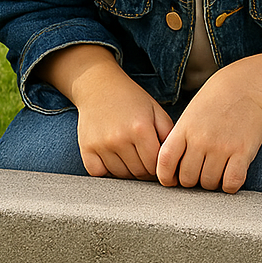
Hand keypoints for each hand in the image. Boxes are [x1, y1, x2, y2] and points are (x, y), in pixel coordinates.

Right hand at [38, 44, 173, 178]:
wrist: (99, 87)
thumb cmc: (130, 99)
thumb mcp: (156, 111)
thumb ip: (169, 135)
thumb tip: (174, 161)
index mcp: (140, 129)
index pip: (155, 165)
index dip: (159, 166)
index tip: (157, 161)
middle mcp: (119, 138)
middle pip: (138, 173)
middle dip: (145, 169)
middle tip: (144, 159)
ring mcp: (101, 145)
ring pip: (120, 176)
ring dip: (127, 171)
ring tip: (130, 157)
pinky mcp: (87, 148)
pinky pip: (99, 173)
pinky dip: (107, 171)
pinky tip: (113, 159)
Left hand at [157, 51, 261, 192]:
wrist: (248, 86)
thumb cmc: (217, 100)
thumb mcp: (190, 115)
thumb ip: (180, 138)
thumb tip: (171, 167)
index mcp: (183, 130)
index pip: (165, 163)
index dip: (166, 177)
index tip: (172, 180)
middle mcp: (200, 140)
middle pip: (188, 179)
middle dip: (192, 181)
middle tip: (199, 174)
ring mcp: (221, 147)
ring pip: (209, 184)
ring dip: (212, 183)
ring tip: (216, 173)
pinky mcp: (242, 152)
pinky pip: (231, 182)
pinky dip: (230, 186)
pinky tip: (231, 177)